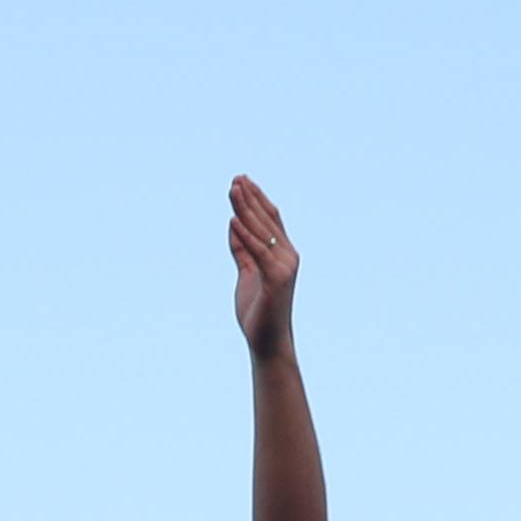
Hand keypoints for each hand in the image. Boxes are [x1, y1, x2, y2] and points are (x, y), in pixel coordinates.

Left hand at [229, 174, 298, 357]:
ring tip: (232, 190)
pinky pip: (257, 251)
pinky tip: (232, 219)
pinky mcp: (276, 278)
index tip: (241, 181)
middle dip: (250, 198)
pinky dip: (245, 235)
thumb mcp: (247, 274)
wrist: (268, 342)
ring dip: (246, 209)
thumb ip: (241, 250)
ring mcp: (284, 266)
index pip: (270, 219)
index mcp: (282, 254)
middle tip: (235, 178)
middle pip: (266, 220)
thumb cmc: (258, 312)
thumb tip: (233, 224)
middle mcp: (287, 256)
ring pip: (261, 231)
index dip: (256, 199)